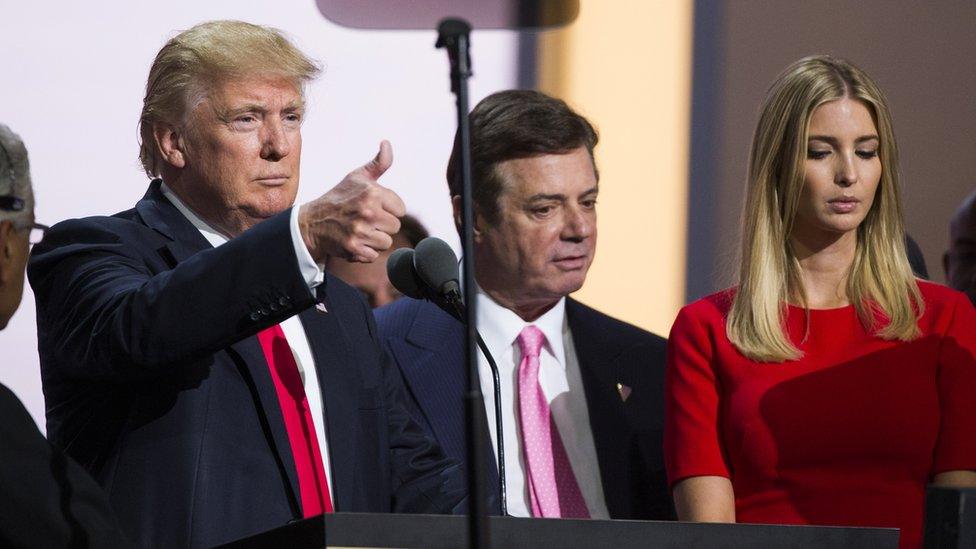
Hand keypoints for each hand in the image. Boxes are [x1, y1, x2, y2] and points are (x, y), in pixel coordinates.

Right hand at [299, 140, 405, 262]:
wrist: (312, 222)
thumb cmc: (339, 198)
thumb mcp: (357, 177)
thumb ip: (379, 163)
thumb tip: (387, 143)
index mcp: (372, 192)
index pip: (401, 209)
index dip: (388, 209)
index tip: (373, 207)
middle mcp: (367, 211)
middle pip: (395, 226)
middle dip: (382, 225)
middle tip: (364, 220)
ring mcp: (360, 231)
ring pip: (386, 242)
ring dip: (374, 239)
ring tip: (359, 230)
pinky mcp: (354, 248)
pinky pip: (374, 255)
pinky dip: (365, 252)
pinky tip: (353, 241)